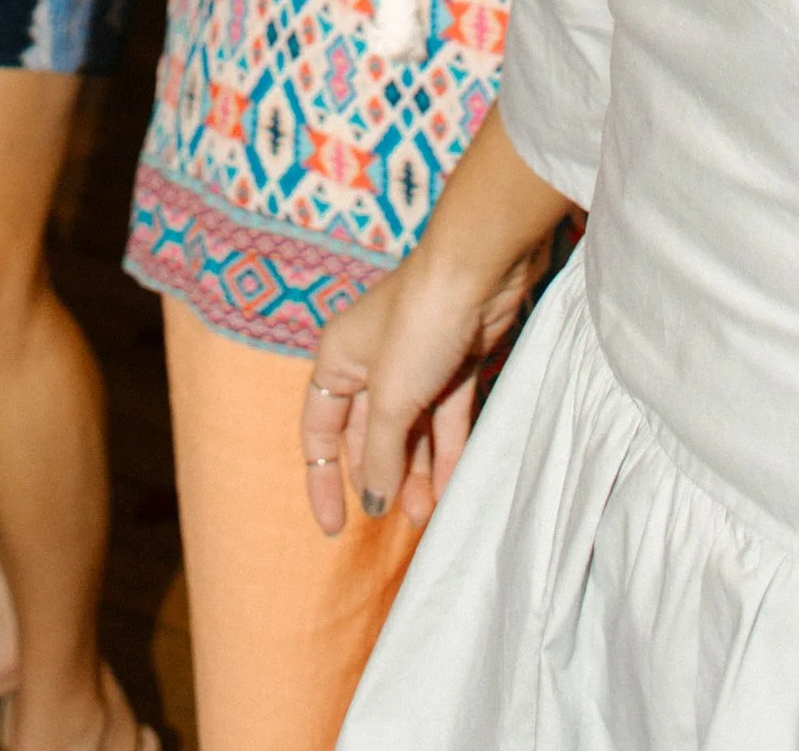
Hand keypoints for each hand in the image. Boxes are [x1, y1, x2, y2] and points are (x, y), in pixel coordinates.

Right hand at [300, 243, 535, 535]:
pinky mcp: (452, 364)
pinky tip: (450, 487)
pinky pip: (443, 419)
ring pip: (409, 431)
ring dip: (415, 472)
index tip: (333, 527)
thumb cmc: (420, 323)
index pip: (319, 429)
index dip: (322, 478)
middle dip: (381, 477)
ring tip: (427, 513)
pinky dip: (445, 452)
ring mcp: (414, 364)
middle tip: (398, 518)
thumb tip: (374, 504)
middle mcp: (371, 361)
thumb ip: (380, 455)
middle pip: (368, 435)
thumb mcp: (392, 398)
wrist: (479, 271)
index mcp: (338, 358)